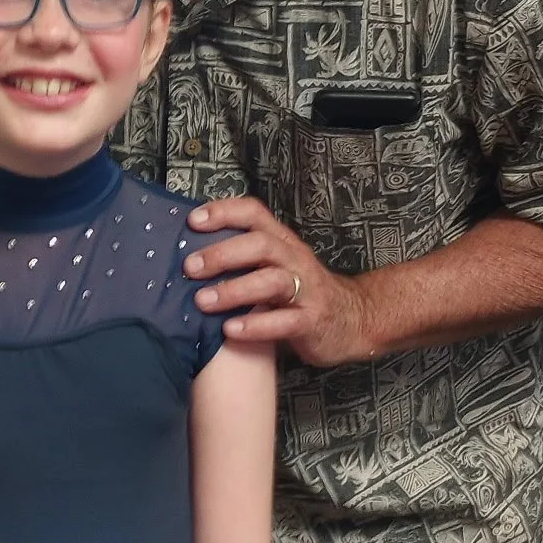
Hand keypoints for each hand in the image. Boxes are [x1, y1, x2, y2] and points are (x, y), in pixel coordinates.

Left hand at [185, 197, 373, 365]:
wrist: (354, 321)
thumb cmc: (300, 293)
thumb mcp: (275, 267)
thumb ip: (243, 260)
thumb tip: (188, 257)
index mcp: (282, 242)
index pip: (254, 214)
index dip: (224, 212)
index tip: (192, 221)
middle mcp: (294, 259)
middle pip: (260, 244)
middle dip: (222, 254)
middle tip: (189, 267)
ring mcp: (306, 290)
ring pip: (271, 281)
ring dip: (234, 290)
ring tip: (202, 301)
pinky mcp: (312, 321)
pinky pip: (284, 321)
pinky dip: (256, 325)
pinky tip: (230, 330)